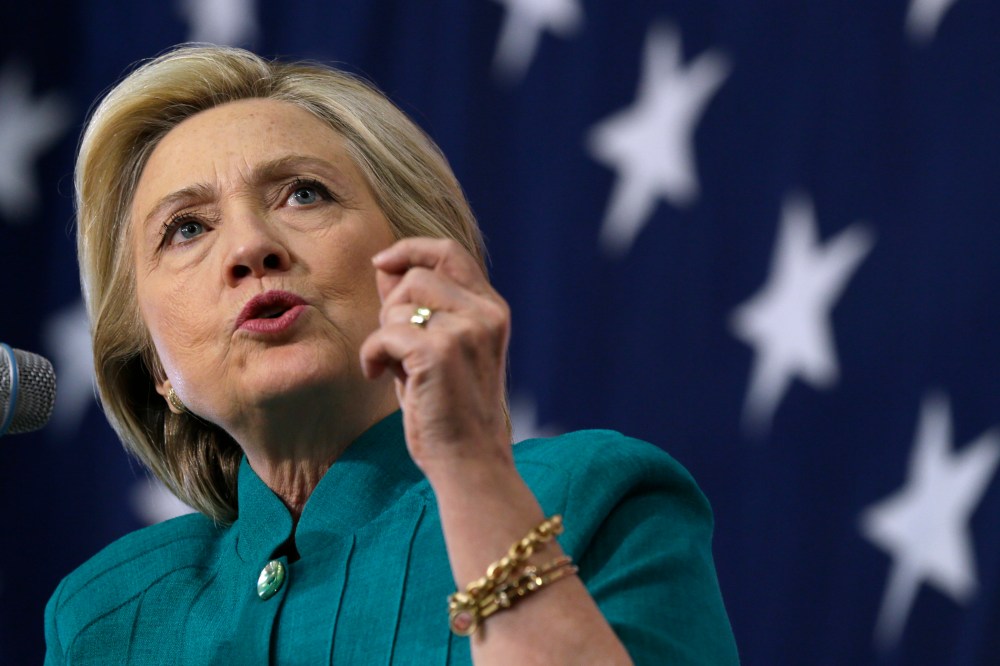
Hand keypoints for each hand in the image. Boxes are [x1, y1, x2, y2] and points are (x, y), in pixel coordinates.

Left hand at [360, 238, 511, 472]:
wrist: (470, 461)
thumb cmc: (450, 409)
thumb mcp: (441, 348)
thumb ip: (421, 306)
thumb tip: (385, 266)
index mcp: (492, 309)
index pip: (449, 252)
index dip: (411, 248)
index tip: (382, 261)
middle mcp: (485, 313)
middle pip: (415, 276)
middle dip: (391, 306)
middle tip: (394, 346)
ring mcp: (465, 330)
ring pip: (398, 303)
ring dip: (383, 333)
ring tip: (393, 366)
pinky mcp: (439, 351)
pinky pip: (384, 333)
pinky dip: (372, 355)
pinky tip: (378, 376)